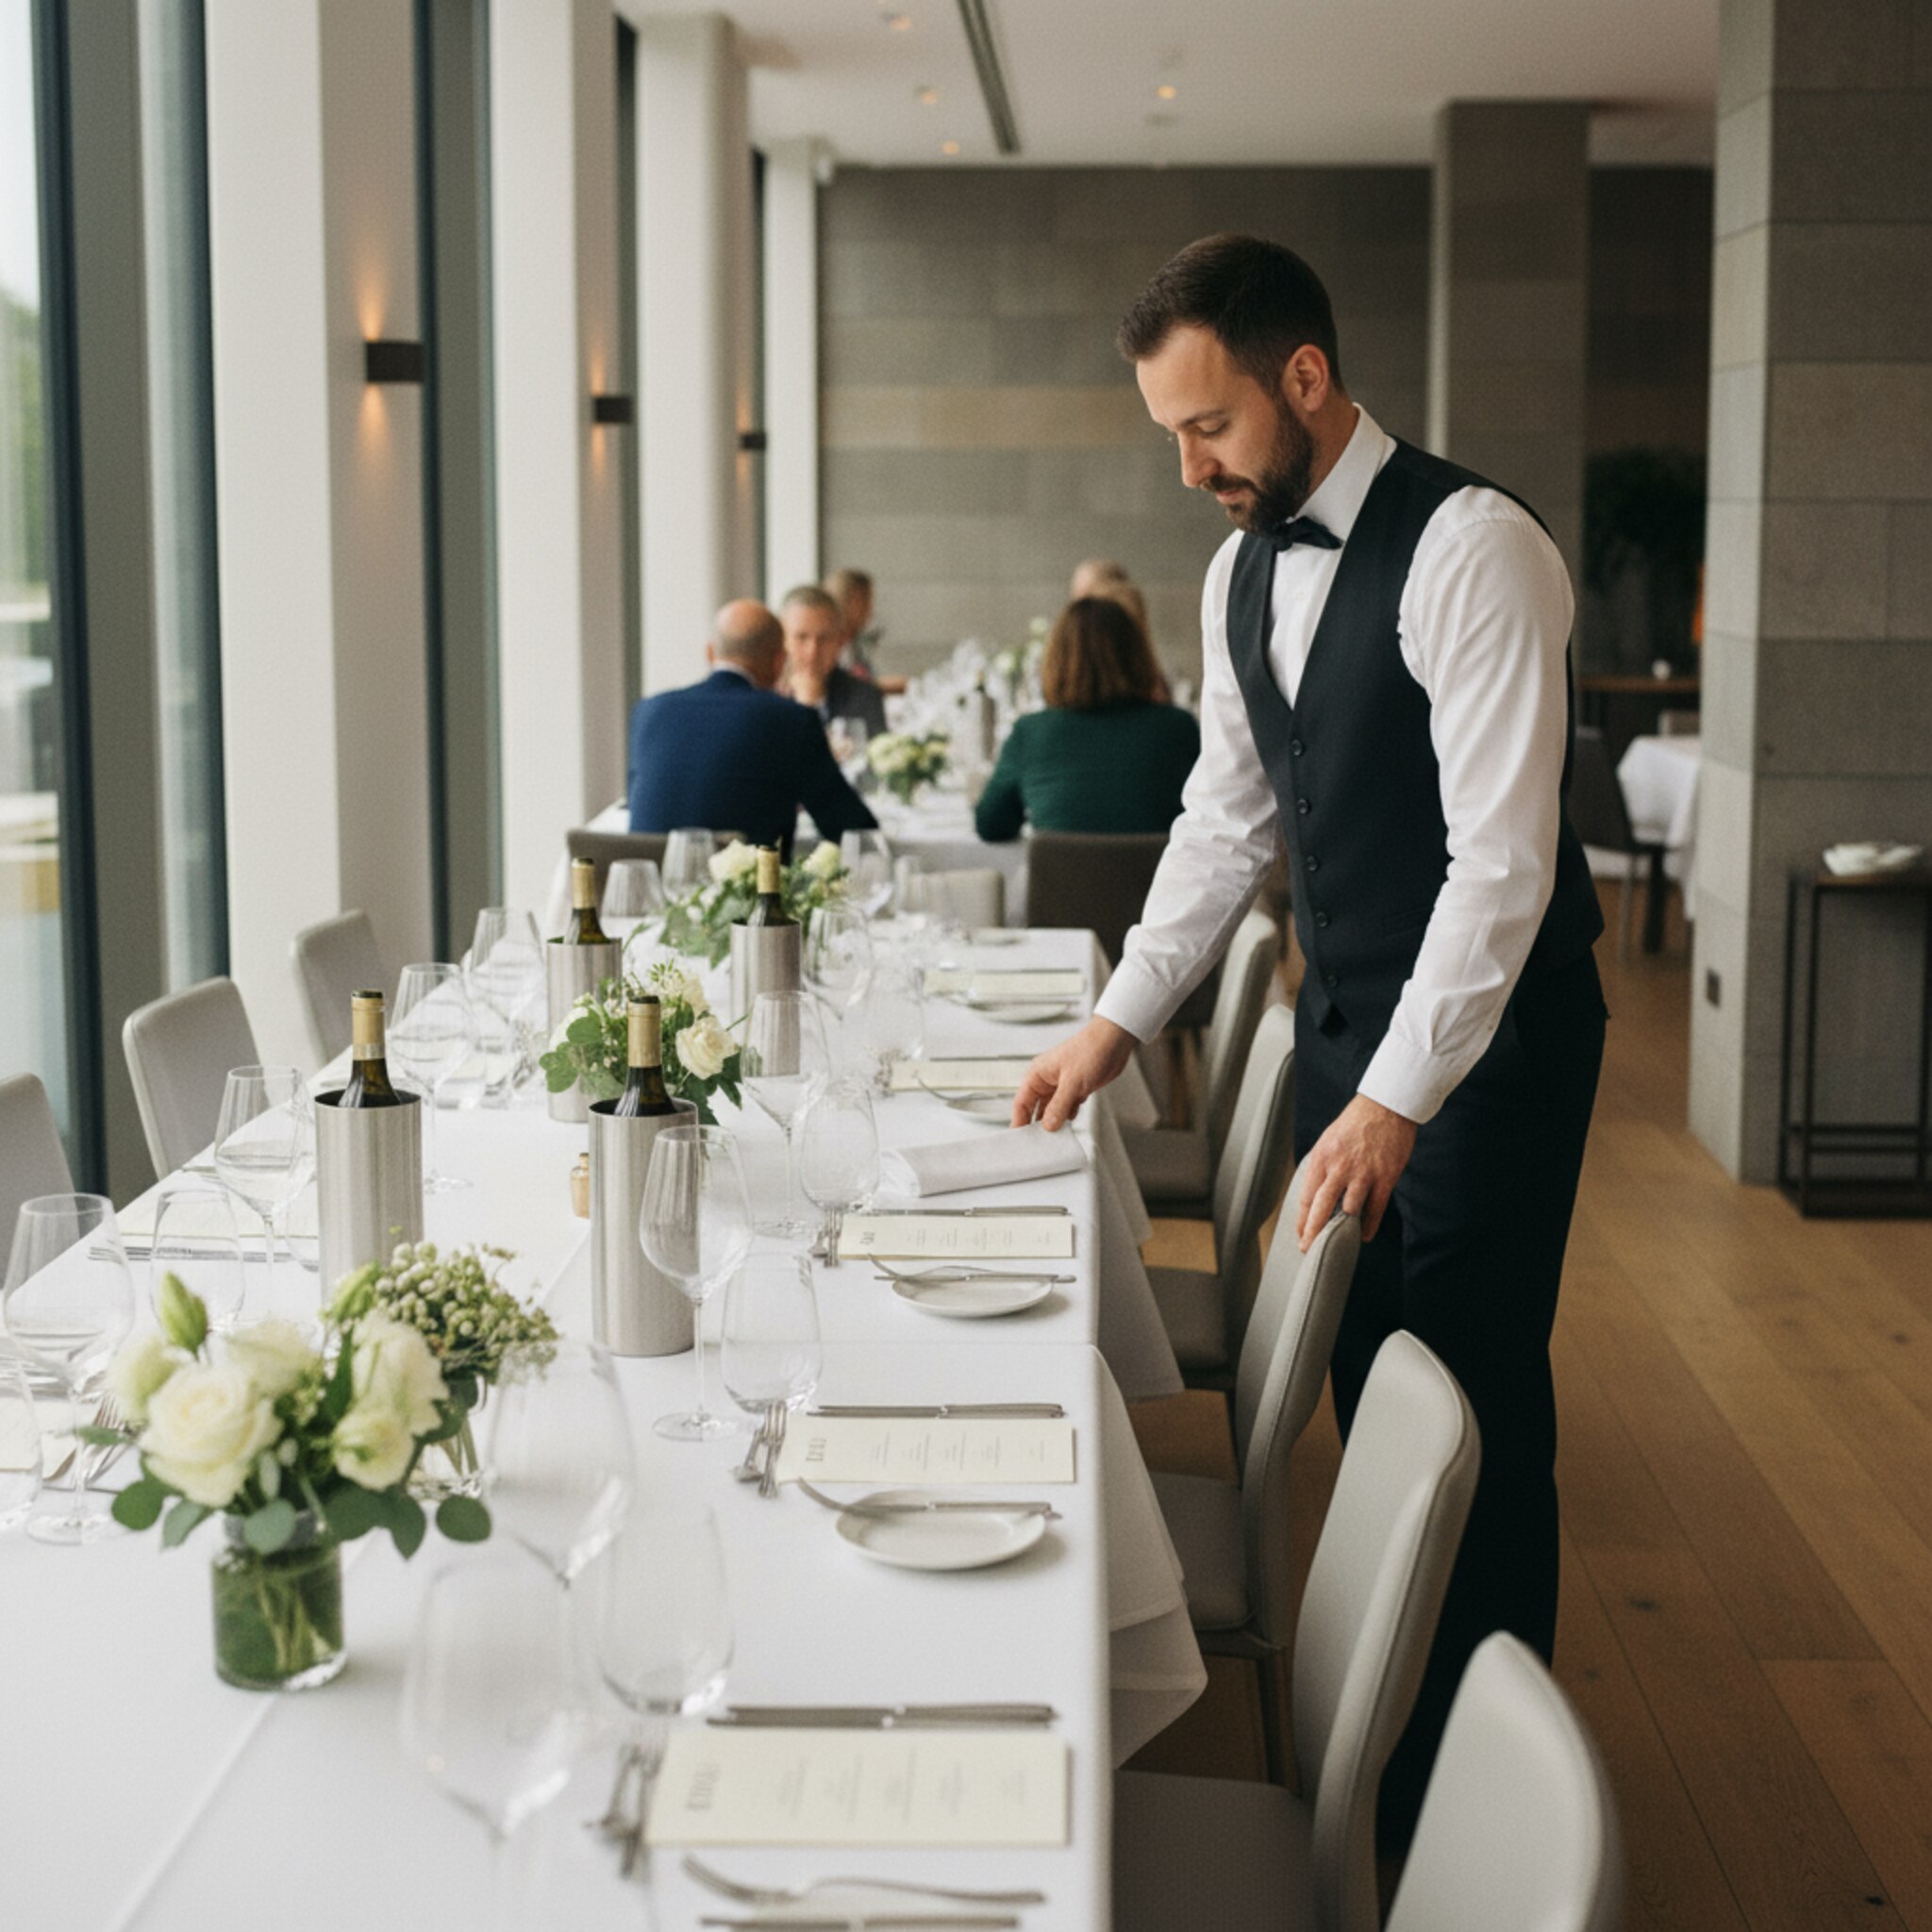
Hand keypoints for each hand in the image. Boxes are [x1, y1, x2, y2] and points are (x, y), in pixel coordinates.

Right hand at [1013, 1017, 1138, 1130]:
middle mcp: (1046, 1081)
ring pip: (1051, 1111)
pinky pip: (1066, 1109)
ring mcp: (1061, 1086)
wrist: (1114, 1042)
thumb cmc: (1090, 1051)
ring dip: (1054, 1123)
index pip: (1021, 1103)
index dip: (1019, 1122)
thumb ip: (1059, 1106)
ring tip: (1055, 1140)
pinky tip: (1069, 1126)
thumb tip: (1048, 1126)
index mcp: (1037, 1075)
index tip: (1020, 1140)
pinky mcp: (1075, 1090)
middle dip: (1037, 1126)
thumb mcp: (1072, 1082)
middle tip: (1039, 1145)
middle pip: (1034, 1109)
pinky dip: (1068, 1117)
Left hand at [1295, 1093, 1417, 1248]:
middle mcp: (1340, 1167)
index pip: (1308, 1196)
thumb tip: (1315, 1193)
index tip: (1301, 1234)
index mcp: (1322, 1157)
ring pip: (1349, 1210)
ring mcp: (1363, 1173)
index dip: (1303, 1219)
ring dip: (1344, 1228)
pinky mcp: (1385, 1176)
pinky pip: (1375, 1208)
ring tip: (1339, 1241)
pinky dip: (1369, 1225)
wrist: (1385, 1106)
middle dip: (1313, 1232)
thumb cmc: (1355, 1124)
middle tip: (1308, 1248)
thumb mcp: (1328, 1140)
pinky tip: (1363, 1235)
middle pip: (1322, 1208)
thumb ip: (1322, 1167)